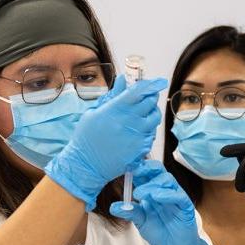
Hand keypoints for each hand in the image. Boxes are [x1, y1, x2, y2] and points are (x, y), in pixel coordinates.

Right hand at [45, 75, 167, 210]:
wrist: (87, 164)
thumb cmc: (87, 137)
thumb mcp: (94, 112)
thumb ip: (112, 95)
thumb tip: (123, 80)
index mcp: (117, 108)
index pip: (140, 90)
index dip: (151, 84)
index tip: (157, 82)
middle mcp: (130, 120)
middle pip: (151, 101)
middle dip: (151, 97)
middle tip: (146, 98)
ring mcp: (138, 134)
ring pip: (155, 117)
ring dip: (152, 112)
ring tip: (143, 114)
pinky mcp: (142, 148)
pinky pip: (151, 134)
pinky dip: (148, 129)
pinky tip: (137, 131)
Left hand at [110, 160, 212, 244]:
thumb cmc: (159, 232)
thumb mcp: (140, 220)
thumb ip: (129, 211)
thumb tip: (113, 206)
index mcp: (152, 190)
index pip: (147, 173)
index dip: (138, 168)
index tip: (126, 166)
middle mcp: (164, 190)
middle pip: (159, 171)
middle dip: (146, 169)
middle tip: (134, 172)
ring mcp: (175, 197)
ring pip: (168, 181)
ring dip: (153, 184)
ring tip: (139, 193)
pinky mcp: (185, 206)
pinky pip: (179, 196)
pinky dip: (167, 194)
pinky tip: (156, 196)